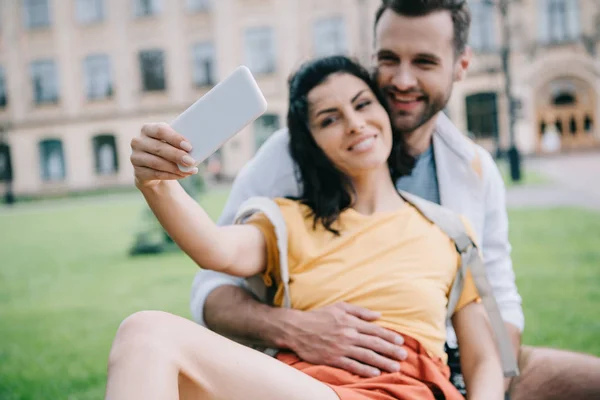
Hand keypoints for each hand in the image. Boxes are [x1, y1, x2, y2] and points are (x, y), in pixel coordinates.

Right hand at [130, 122, 197, 188]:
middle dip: (177, 155)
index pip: (160, 130)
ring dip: (176, 168)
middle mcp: (138, 142)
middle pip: (159, 148)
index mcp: (147, 129)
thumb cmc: (168, 150)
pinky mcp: (137, 172)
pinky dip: (171, 175)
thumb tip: (196, 148)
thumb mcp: (172, 142)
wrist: (154, 168)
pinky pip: (156, 174)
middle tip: (191, 161)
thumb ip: (180, 142)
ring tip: (190, 170)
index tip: (189, 147)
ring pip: (157, 163)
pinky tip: (182, 175)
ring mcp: (135, 157)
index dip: (175, 138)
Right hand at [285, 302, 407, 376]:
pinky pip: (352, 365)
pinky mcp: (333, 358)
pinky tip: (375, 373)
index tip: (401, 341)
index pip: (375, 330)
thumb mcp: (339, 307)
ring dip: (383, 362)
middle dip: (391, 350)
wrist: (297, 328)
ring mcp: (341, 347)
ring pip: (367, 356)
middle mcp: (348, 335)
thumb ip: (360, 311)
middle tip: (404, 356)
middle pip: (374, 344)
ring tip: (395, 367)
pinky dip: (365, 370)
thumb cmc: (319, 316)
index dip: (389, 336)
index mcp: (351, 321)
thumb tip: (378, 315)